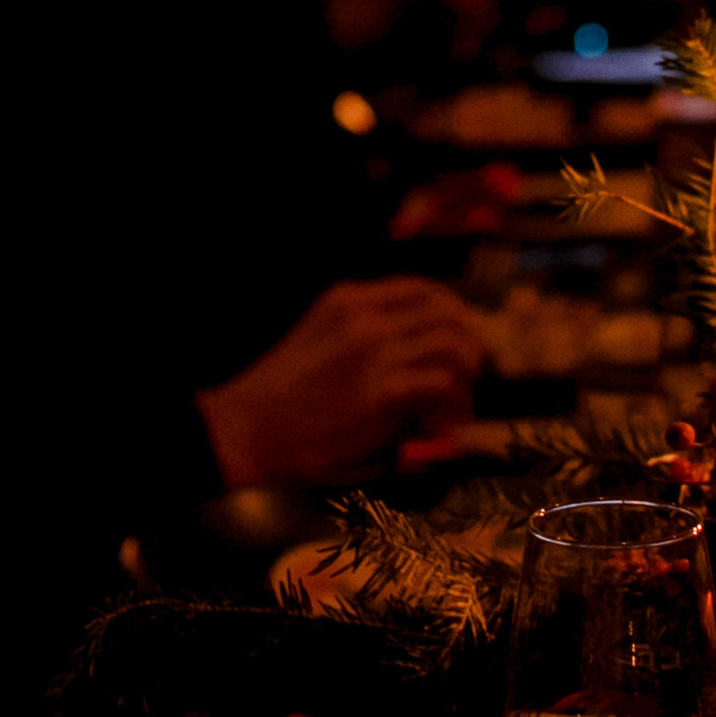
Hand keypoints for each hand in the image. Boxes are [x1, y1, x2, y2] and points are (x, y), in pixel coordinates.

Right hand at [200, 279, 490, 488]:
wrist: (245, 428)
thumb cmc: (279, 396)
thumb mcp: (319, 339)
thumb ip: (363, 334)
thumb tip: (419, 353)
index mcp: (349, 299)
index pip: (423, 288)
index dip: (454, 313)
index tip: (462, 340)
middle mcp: (366, 317)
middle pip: (448, 312)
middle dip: (469, 345)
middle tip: (469, 376)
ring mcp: (375, 352)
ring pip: (453, 344)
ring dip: (465, 375)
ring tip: (456, 404)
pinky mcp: (381, 391)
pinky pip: (442, 383)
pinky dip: (452, 403)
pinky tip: (441, 423)